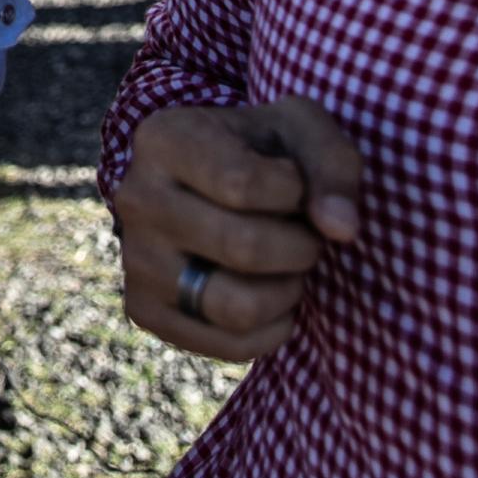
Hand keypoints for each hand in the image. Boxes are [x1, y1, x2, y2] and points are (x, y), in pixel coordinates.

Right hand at [112, 98, 360, 362]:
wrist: (213, 187)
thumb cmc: (265, 153)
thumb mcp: (302, 132)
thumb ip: (332, 166)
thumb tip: (342, 228)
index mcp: (163, 139)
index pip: (242, 184)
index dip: (295, 192)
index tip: (296, 184)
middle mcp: (135, 198)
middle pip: (243, 249)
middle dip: (301, 247)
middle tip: (305, 235)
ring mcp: (135, 259)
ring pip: (236, 307)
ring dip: (288, 291)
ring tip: (288, 266)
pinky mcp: (145, 309)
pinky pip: (229, 345)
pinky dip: (273, 328)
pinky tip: (272, 294)